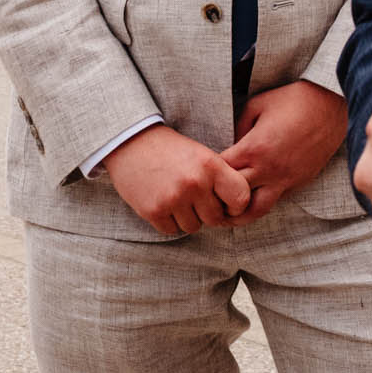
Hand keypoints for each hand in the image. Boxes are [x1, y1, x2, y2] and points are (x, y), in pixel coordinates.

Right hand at [103, 124, 253, 236]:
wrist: (131, 142)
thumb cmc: (171, 150)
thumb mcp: (201, 154)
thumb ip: (220, 179)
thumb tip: (237, 210)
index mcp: (211, 165)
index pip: (241, 198)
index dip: (236, 205)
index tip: (226, 203)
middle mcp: (194, 183)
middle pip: (215, 218)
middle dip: (207, 212)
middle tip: (194, 198)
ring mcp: (173, 198)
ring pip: (193, 227)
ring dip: (187, 217)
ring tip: (176, 197)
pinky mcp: (154, 210)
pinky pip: (172, 230)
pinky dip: (169, 221)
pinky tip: (163, 202)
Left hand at [220, 82, 347, 222]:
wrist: (333, 105)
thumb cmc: (294, 100)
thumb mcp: (257, 104)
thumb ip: (238, 126)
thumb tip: (231, 144)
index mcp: (254, 149)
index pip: (221, 173)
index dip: (207, 175)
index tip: (200, 173)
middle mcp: (269, 170)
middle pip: (234, 199)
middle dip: (218, 201)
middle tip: (206, 200)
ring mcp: (286, 180)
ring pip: (257, 210)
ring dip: (240, 213)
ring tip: (228, 210)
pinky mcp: (299, 183)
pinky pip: (275, 200)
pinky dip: (261, 201)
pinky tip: (252, 195)